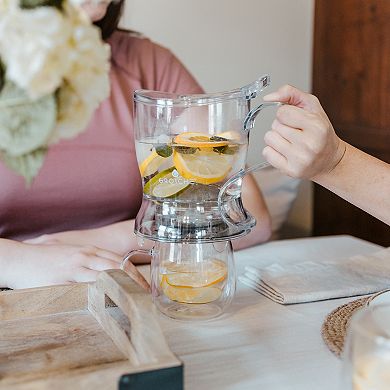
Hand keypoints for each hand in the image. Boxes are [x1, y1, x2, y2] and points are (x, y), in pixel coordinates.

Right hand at [6, 242, 149, 290]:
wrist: (20, 258)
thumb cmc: (47, 259)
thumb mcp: (72, 256)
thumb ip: (88, 263)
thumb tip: (105, 275)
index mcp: (89, 251)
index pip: (119, 260)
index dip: (135, 272)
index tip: (145, 284)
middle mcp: (86, 256)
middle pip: (118, 266)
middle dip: (135, 280)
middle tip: (146, 293)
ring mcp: (76, 266)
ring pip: (107, 273)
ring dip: (124, 285)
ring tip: (136, 297)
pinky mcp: (64, 278)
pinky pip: (87, 284)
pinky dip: (102, 290)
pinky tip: (112, 298)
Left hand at [262, 84, 345, 179]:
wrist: (329, 160)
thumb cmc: (320, 132)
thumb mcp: (312, 107)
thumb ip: (291, 94)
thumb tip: (269, 97)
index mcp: (317, 126)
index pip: (282, 112)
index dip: (286, 114)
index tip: (295, 119)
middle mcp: (309, 144)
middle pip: (275, 125)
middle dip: (282, 126)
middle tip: (295, 132)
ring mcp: (299, 159)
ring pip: (269, 138)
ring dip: (276, 138)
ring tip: (290, 142)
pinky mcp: (290, 170)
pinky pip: (266, 153)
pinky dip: (272, 151)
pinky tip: (285, 152)